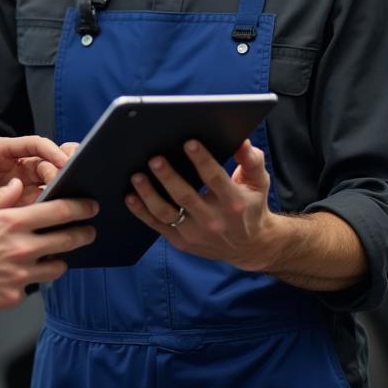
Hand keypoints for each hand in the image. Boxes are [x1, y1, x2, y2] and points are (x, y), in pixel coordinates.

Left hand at [0, 136, 70, 226]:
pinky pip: (30, 212)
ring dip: (56, 196)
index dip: (51, 151)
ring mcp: (11, 191)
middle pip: (45, 168)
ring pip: (43, 191)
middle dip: (61, 174)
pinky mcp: (6, 212)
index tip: (65, 162)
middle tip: (70, 186)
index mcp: (0, 151)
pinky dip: (42, 217)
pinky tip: (52, 226)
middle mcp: (10, 169)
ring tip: (70, 206)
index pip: (33, 146)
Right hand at [0, 178, 97, 312]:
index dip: (81, 207)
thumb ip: (0, 196)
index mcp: (13, 222)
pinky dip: (32, 279)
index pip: (60, 212)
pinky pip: (33, 287)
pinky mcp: (12, 297)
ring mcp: (19, 276)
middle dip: (84, 233)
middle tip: (89, 231)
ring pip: (57, 267)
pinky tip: (23, 273)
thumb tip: (20, 185)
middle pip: (68, 240)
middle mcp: (21, 249)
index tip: (91, 205)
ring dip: (60, 259)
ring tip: (56, 255)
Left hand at [124, 139, 280, 270]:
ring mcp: (195, 234)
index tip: (189, 142)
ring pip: (166, 213)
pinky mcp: (182, 242)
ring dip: (148, 194)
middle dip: (168, 177)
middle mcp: (214, 220)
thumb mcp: (258, 182)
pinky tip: (130, 197)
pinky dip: (141, 212)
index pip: (215, 178)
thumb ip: (251, 160)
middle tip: (154, 159)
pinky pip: (157, 226)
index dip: (202, 160)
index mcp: (233, 202)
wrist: (251, 247)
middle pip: (186, 197)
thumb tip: (241, 140)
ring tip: (136, 176)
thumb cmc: (251, 206)